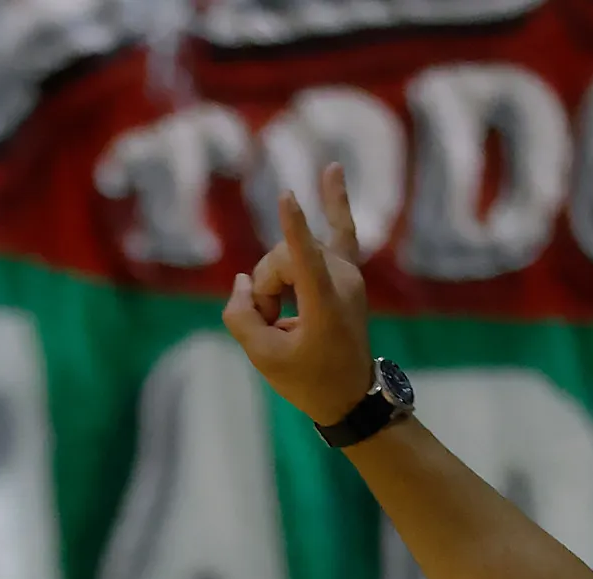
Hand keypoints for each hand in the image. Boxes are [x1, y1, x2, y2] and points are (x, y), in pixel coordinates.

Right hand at [222, 165, 374, 426]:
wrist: (351, 395)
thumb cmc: (309, 380)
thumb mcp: (263, 357)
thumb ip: (241, 315)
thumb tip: (244, 283)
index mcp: (325, 305)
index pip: (304, 260)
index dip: (292, 229)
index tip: (288, 197)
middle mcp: (342, 280)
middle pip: (282, 258)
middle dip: (266, 289)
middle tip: (273, 326)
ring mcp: (348, 273)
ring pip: (292, 253)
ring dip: (277, 281)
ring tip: (283, 316)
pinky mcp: (347, 271)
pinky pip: (342, 229)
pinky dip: (336, 201)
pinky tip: (333, 169)